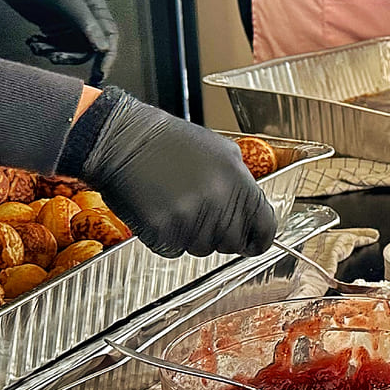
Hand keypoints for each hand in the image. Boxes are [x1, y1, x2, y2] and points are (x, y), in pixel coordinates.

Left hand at [0, 0, 118, 73]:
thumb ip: (85, 22)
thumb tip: (104, 47)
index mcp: (93, 4)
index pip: (109, 35)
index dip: (107, 56)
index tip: (100, 73)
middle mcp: (83, 14)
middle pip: (88, 47)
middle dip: (72, 56)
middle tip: (55, 58)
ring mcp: (66, 20)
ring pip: (70, 48)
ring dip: (55, 52)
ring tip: (37, 46)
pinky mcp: (50, 24)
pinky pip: (54, 45)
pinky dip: (44, 48)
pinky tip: (32, 42)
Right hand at [71, 91, 275, 256]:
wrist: (125, 140)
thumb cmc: (171, 143)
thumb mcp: (222, 151)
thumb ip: (242, 183)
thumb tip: (254, 213)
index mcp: (238, 181)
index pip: (264, 227)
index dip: (258, 239)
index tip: (253, 244)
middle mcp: (218, 201)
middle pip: (233, 243)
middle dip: (221, 235)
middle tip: (201, 215)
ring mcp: (190, 217)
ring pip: (203, 248)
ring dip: (192, 236)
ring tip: (177, 205)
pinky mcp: (162, 230)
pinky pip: (174, 249)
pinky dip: (167, 238)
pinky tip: (160, 211)